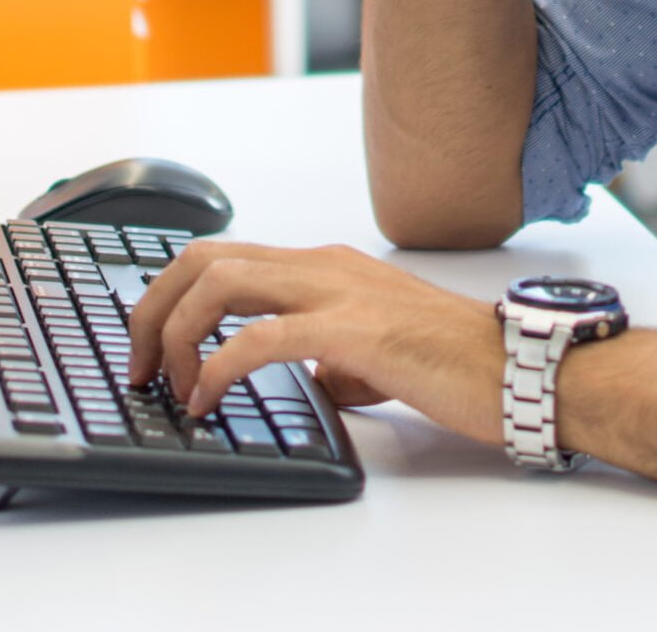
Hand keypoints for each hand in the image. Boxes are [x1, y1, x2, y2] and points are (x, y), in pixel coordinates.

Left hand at [125, 240, 503, 443]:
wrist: (518, 371)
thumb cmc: (458, 363)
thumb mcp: (376, 353)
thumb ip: (333, 357)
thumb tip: (311, 382)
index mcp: (325, 266)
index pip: (222, 255)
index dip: (169, 296)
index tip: (148, 348)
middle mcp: (324, 266)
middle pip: (203, 257)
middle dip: (151, 311)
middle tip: (138, 367)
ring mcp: (338, 292)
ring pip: (221, 281)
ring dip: (174, 335)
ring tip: (168, 384)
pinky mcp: (353, 331)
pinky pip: (260, 339)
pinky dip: (217, 368)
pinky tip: (208, 401)